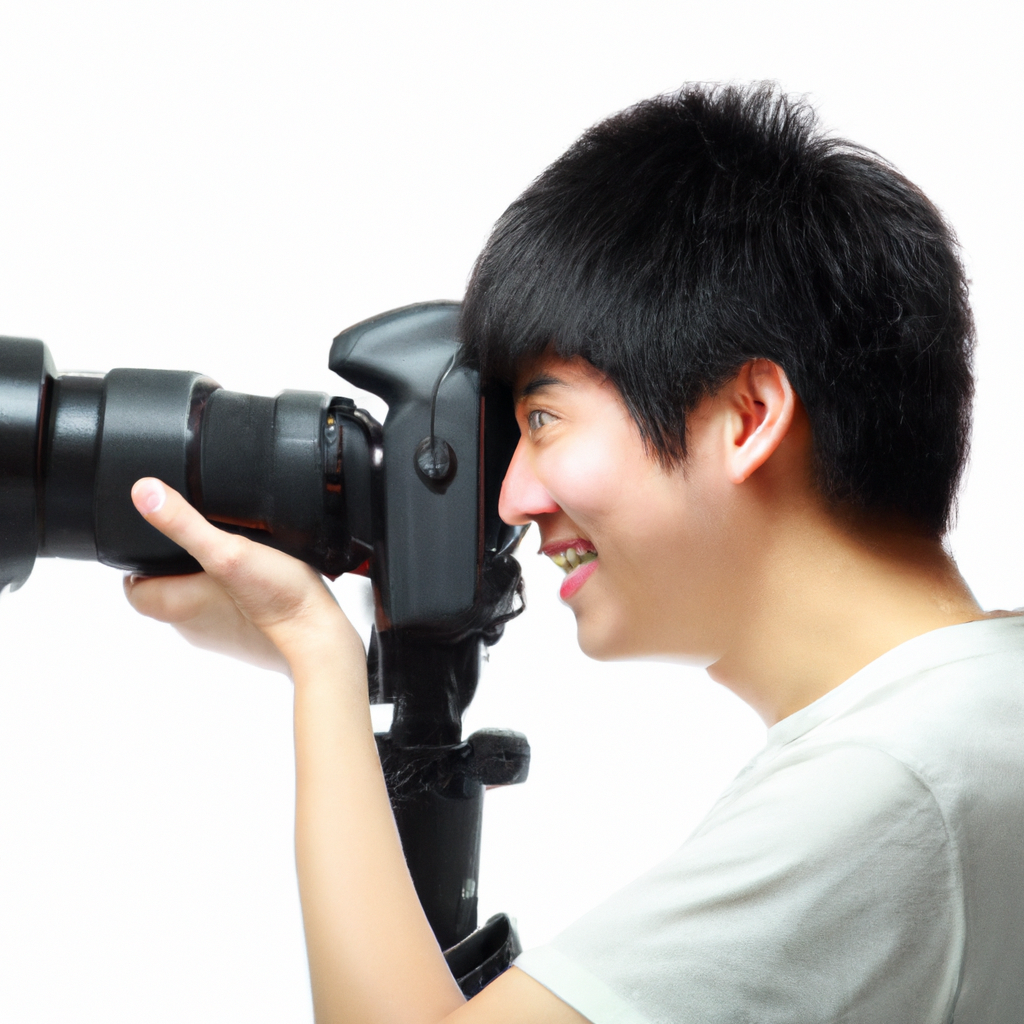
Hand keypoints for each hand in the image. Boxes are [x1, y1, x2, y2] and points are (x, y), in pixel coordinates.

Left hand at [124, 478, 363, 677]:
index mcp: (175, 605)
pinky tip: (257, 577)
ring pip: (199, 599)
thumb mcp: (227, 550)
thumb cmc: (275, 598)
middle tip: (201, 537)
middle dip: (177, 564)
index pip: (133, 587)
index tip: (157, 540)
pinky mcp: (246, 637)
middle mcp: (192, 625)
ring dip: (208, 578)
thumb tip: (143, 492)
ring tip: (232, 552)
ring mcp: (220, 635)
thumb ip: (184, 522)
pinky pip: (228, 610)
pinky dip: (235, 593)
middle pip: (167, 590)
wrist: (319, 637)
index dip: (139, 562)